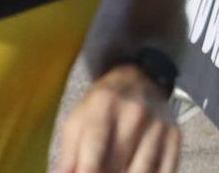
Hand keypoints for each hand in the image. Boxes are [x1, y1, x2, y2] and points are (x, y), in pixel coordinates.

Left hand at [53, 65, 180, 172]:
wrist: (139, 80)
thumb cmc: (102, 105)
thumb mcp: (78, 118)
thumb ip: (69, 150)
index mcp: (103, 103)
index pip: (95, 143)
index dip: (88, 168)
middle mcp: (134, 112)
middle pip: (118, 161)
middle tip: (100, 171)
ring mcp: (158, 125)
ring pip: (143, 170)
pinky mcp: (175, 137)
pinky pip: (165, 170)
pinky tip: (134, 172)